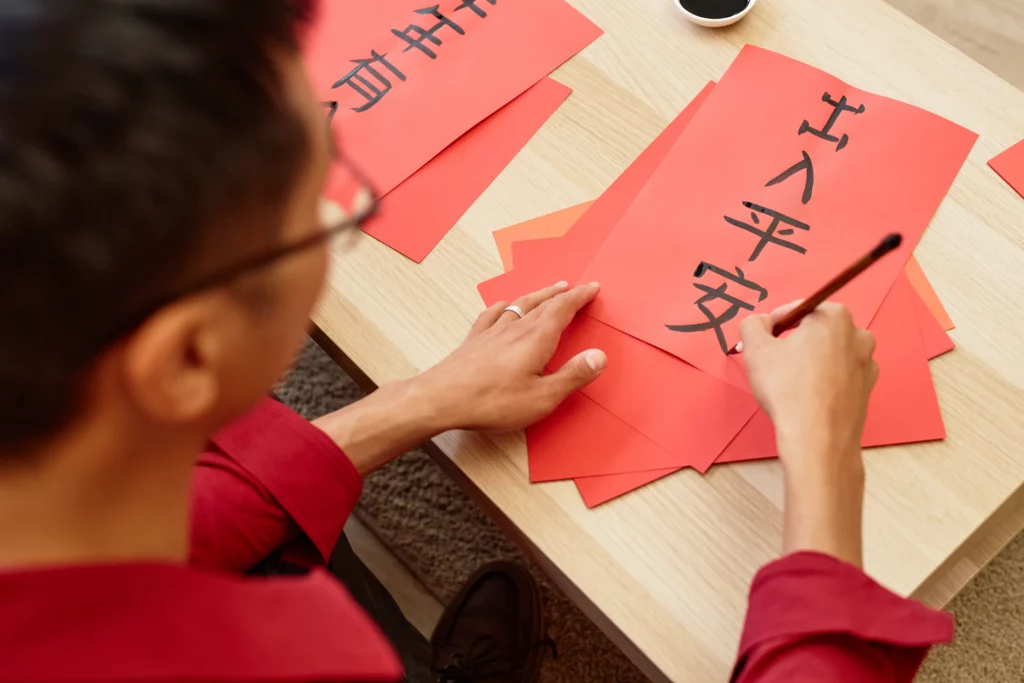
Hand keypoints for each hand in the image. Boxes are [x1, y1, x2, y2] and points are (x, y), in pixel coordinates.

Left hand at [418, 281, 605, 430]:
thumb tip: (599, 356)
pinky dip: (504, 306)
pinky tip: (503, 306)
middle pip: (543, 304)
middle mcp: (515, 328)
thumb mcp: (542, 397)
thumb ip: (572, 376)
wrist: (442, 398)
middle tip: (576, 287)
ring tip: (549, 290)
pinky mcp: (474, 340)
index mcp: (536, 339)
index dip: (580, 297)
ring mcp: (492, 332)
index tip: (593, 288)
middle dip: (562, 295)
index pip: (563, 309)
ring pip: (519, 305)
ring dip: (538, 296)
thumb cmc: (493, 401)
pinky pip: (492, 314)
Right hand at [739, 301, 877, 565]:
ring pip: (827, 353)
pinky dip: (823, 380)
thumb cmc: (787, 389)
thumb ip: (753, 323)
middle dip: (792, 342)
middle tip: (771, 364)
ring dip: (808, 361)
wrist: (817, 440)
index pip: (796, 309)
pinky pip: (839, 374)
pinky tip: (807, 397)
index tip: (760, 344)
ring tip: (788, 384)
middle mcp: (858, 333)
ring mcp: (867, 362)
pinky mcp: (868, 387)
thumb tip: (761, 323)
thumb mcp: (755, 348)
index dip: (773, 326)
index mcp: (833, 316)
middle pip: (814, 330)